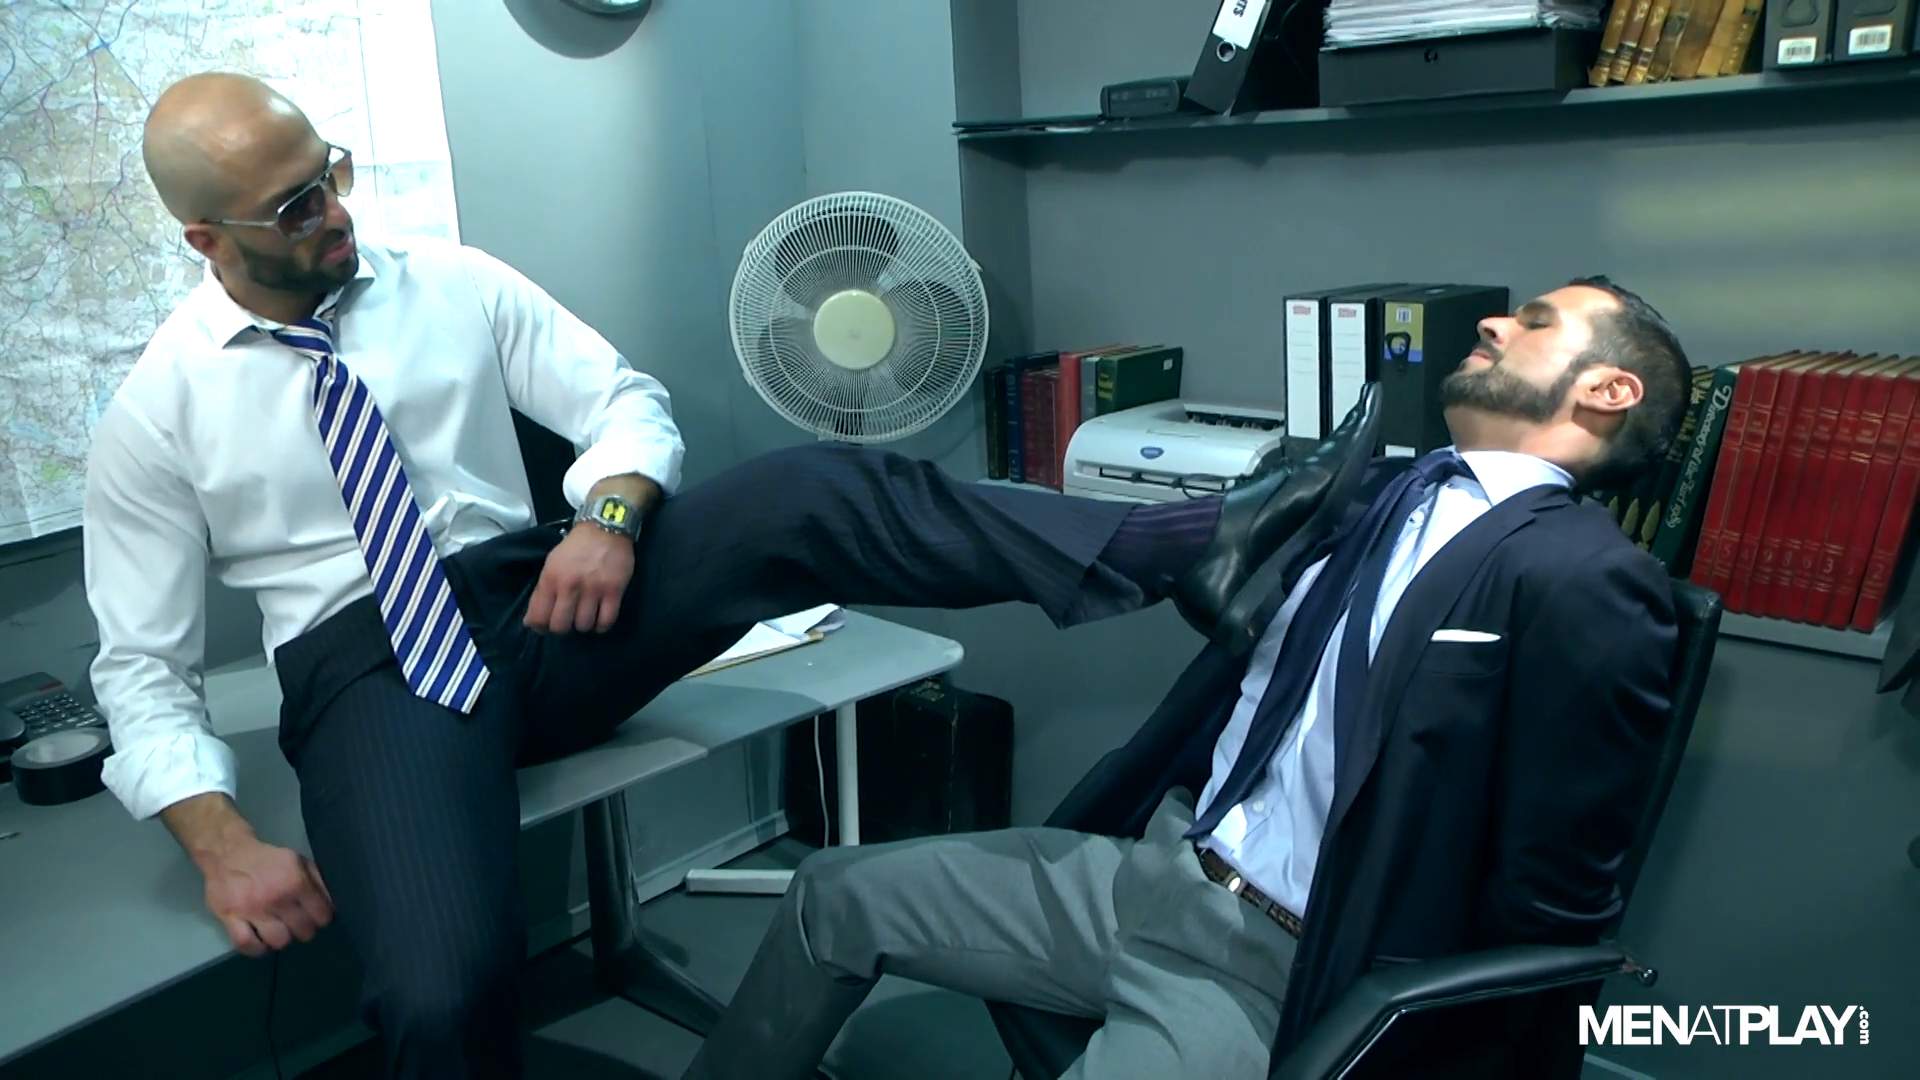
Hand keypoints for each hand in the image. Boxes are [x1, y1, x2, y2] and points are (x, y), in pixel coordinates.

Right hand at [199, 836, 334, 957]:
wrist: (227, 852)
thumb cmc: (267, 859)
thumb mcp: (297, 862)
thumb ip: (317, 881)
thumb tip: (332, 903)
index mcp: (295, 881)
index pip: (321, 914)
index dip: (322, 918)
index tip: (318, 917)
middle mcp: (276, 897)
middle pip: (302, 930)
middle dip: (304, 930)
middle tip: (298, 925)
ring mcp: (252, 909)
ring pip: (278, 941)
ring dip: (282, 939)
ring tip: (280, 931)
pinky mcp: (229, 917)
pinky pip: (246, 944)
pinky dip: (256, 949)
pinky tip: (261, 943)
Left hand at [524, 524, 635, 634]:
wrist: (605, 528)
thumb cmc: (576, 547)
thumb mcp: (552, 563)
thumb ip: (543, 590)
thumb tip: (533, 620)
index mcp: (550, 578)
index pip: (539, 616)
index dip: (540, 627)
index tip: (546, 626)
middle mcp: (570, 586)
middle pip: (561, 626)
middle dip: (562, 629)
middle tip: (568, 622)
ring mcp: (593, 589)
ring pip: (584, 625)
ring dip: (584, 625)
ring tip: (586, 617)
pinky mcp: (614, 590)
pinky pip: (606, 620)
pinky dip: (601, 626)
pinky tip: (600, 619)